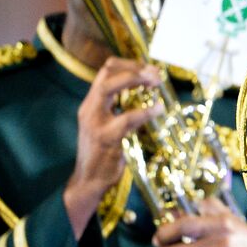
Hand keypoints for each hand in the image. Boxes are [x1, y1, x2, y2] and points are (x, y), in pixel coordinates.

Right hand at [63, 57, 161, 237]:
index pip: (106, 71)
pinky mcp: (105, 138)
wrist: (88, 182)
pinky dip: (145, 112)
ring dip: (134, 80)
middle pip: (106, 74)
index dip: (129, 64)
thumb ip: (121, 108)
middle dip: (133, 68)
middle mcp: (90, 108)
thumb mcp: (109, 124)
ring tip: (156, 82)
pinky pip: (125, 119)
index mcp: (92, 103)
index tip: (149, 67)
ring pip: (108, 89)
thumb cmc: (103, 152)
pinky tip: (159, 109)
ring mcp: (95, 122)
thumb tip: (147, 90)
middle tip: (155, 73)